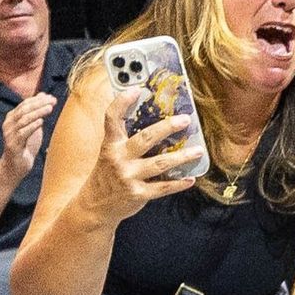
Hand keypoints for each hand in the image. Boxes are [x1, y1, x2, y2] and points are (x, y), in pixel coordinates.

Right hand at [0, 91, 58, 180]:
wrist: (15, 166)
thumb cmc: (25, 146)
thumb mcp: (32, 127)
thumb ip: (36, 113)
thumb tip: (43, 95)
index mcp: (12, 118)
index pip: (25, 104)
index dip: (38, 99)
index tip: (52, 97)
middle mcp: (9, 124)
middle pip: (24, 110)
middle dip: (39, 104)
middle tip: (52, 101)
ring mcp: (10, 134)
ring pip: (23, 120)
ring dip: (37, 113)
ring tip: (49, 109)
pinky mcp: (13, 145)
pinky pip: (23, 133)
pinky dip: (32, 126)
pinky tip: (41, 122)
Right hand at [82, 89, 203, 222]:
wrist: (95, 205)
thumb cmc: (108, 172)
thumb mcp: (110, 152)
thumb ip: (125, 137)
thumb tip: (154, 116)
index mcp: (110, 144)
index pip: (112, 119)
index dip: (121, 103)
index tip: (136, 90)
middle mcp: (118, 159)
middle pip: (145, 139)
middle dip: (167, 128)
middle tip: (185, 119)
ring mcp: (128, 177)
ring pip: (160, 163)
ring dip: (182, 157)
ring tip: (199, 150)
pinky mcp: (138, 194)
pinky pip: (163, 187)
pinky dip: (178, 183)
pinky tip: (191, 178)